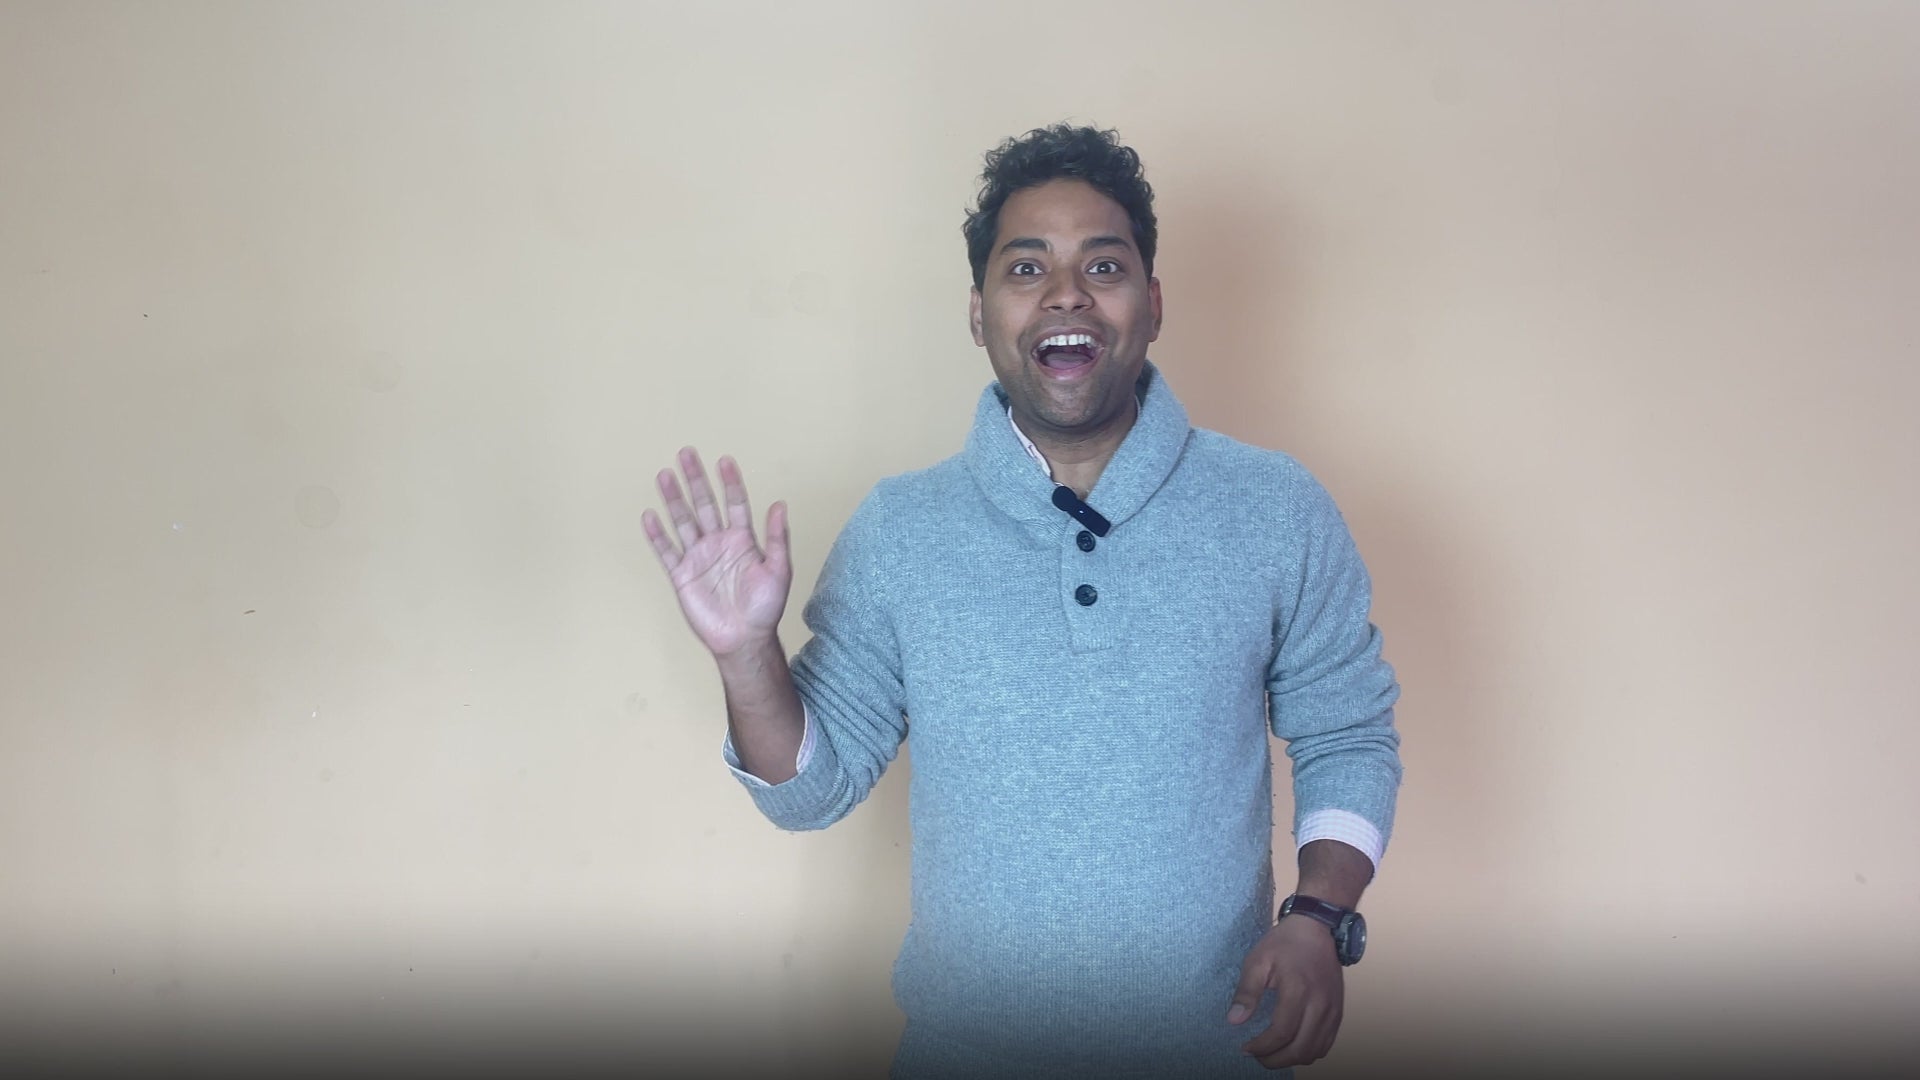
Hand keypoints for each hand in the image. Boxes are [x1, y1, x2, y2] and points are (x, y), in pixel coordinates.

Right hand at [641, 448, 791, 657]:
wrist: (744, 639)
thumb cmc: (765, 608)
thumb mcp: (778, 570)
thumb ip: (778, 538)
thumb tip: (780, 504)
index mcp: (742, 540)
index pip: (735, 503)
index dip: (730, 482)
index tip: (725, 460)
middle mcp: (718, 543)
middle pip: (704, 504)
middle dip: (695, 479)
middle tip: (686, 453)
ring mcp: (698, 557)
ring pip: (683, 521)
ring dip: (674, 499)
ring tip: (664, 475)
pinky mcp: (682, 575)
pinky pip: (667, 551)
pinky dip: (658, 535)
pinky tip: (650, 516)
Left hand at [1227, 915, 1344, 1069]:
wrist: (1317, 928)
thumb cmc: (1284, 943)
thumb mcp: (1258, 961)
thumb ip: (1247, 992)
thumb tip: (1234, 1021)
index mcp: (1298, 990)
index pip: (1281, 1033)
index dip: (1262, 1047)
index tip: (1246, 1048)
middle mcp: (1320, 1004)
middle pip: (1300, 1049)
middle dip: (1275, 1059)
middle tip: (1257, 1056)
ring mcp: (1333, 1010)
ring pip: (1315, 1051)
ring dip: (1292, 1059)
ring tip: (1272, 1053)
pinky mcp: (1339, 1012)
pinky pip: (1326, 1044)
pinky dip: (1308, 1051)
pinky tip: (1292, 1046)